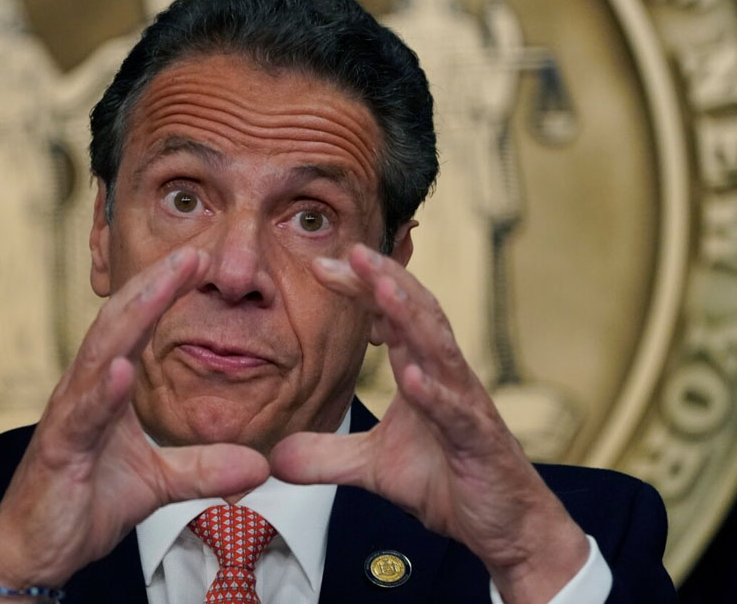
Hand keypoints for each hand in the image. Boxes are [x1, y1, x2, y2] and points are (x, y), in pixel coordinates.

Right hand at [0, 248, 269, 591]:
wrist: (36, 554)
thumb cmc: (86, 503)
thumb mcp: (158, 483)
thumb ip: (204, 468)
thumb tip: (260, 466)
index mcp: (105, 387)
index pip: (136, 326)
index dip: (165, 291)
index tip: (200, 260)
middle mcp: (83, 390)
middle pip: (118, 323)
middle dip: (154, 284)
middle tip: (192, 252)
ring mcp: (68, 417)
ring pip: (99, 355)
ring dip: (132, 316)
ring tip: (163, 284)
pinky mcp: (58, 452)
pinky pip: (81, 417)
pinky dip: (101, 391)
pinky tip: (120, 369)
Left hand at [270, 243, 587, 603]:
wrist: (503, 527)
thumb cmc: (447, 481)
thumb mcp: (373, 467)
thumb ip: (327, 456)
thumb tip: (276, 459)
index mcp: (421, 370)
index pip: (390, 315)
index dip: (359, 288)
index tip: (320, 266)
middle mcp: (445, 376)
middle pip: (416, 313)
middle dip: (384, 279)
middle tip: (351, 251)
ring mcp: (465, 405)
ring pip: (439, 348)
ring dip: (410, 316)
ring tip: (381, 287)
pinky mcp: (479, 441)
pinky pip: (456, 413)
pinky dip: (436, 394)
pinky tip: (414, 378)